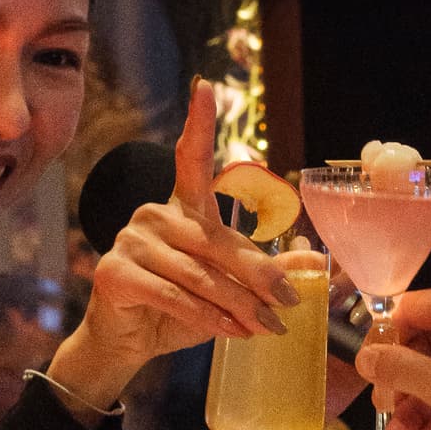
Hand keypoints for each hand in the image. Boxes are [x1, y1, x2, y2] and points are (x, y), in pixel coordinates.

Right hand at [44, 82, 296, 413]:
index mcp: (181, 208)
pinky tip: (230, 331)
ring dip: (238, 305)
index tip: (207, 86)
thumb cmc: (180, 309)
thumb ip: (264, 271)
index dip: (199, 123)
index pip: (190, 159)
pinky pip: (173, 295)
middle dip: (258, 276)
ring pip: (199, 273)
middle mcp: (153, 215)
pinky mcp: (115, 272)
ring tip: (267, 328)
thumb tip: (314, 263)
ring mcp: (130, 241)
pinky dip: (206, 317)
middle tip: (290, 302)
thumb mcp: (229, 290)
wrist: (128, 343)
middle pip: (215, 240)